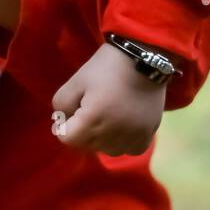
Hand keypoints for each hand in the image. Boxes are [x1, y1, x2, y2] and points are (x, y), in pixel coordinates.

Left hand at [52, 42, 166, 154]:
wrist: (144, 59)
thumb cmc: (105, 68)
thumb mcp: (75, 81)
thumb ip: (61, 105)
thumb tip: (63, 123)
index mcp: (94, 120)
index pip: (68, 139)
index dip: (62, 126)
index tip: (68, 112)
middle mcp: (115, 134)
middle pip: (87, 145)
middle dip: (81, 131)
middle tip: (87, 108)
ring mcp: (134, 137)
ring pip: (107, 150)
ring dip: (100, 138)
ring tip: (104, 115)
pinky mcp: (148, 135)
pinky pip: (129, 149)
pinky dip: (122, 141)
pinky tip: (120, 124)